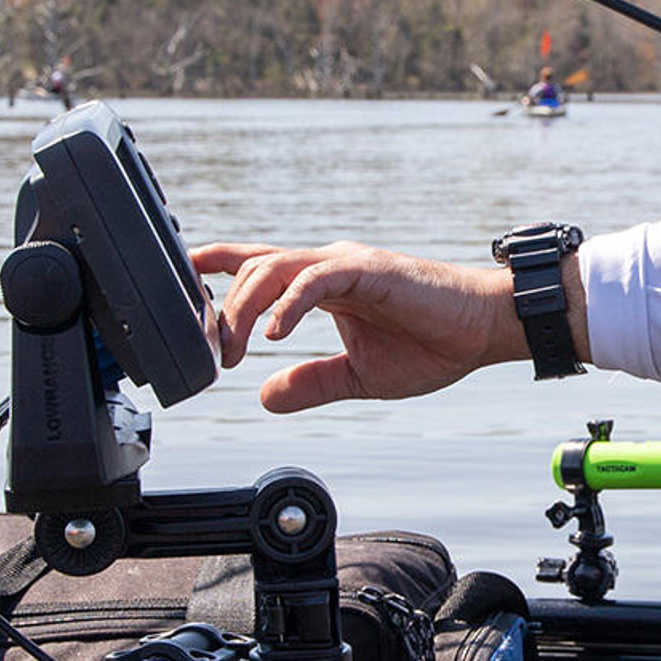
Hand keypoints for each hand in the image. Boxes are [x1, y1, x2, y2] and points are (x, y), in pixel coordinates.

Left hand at [192, 241, 585, 412]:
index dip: (213, 267)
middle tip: (213, 354)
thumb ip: (310, 383)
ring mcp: (346, 264)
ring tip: (232, 344)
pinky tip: (274, 334)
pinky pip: (315, 278)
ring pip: (274, 268)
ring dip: (245, 306)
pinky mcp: (368, 269)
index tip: (178, 284)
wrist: (483, 332)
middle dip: (221, 309)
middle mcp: (327, 266)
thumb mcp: (356, 377)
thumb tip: (264, 396)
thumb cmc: (431, 346)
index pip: (256, 266)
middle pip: (252, 269)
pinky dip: (289, 303)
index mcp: (321, 285)